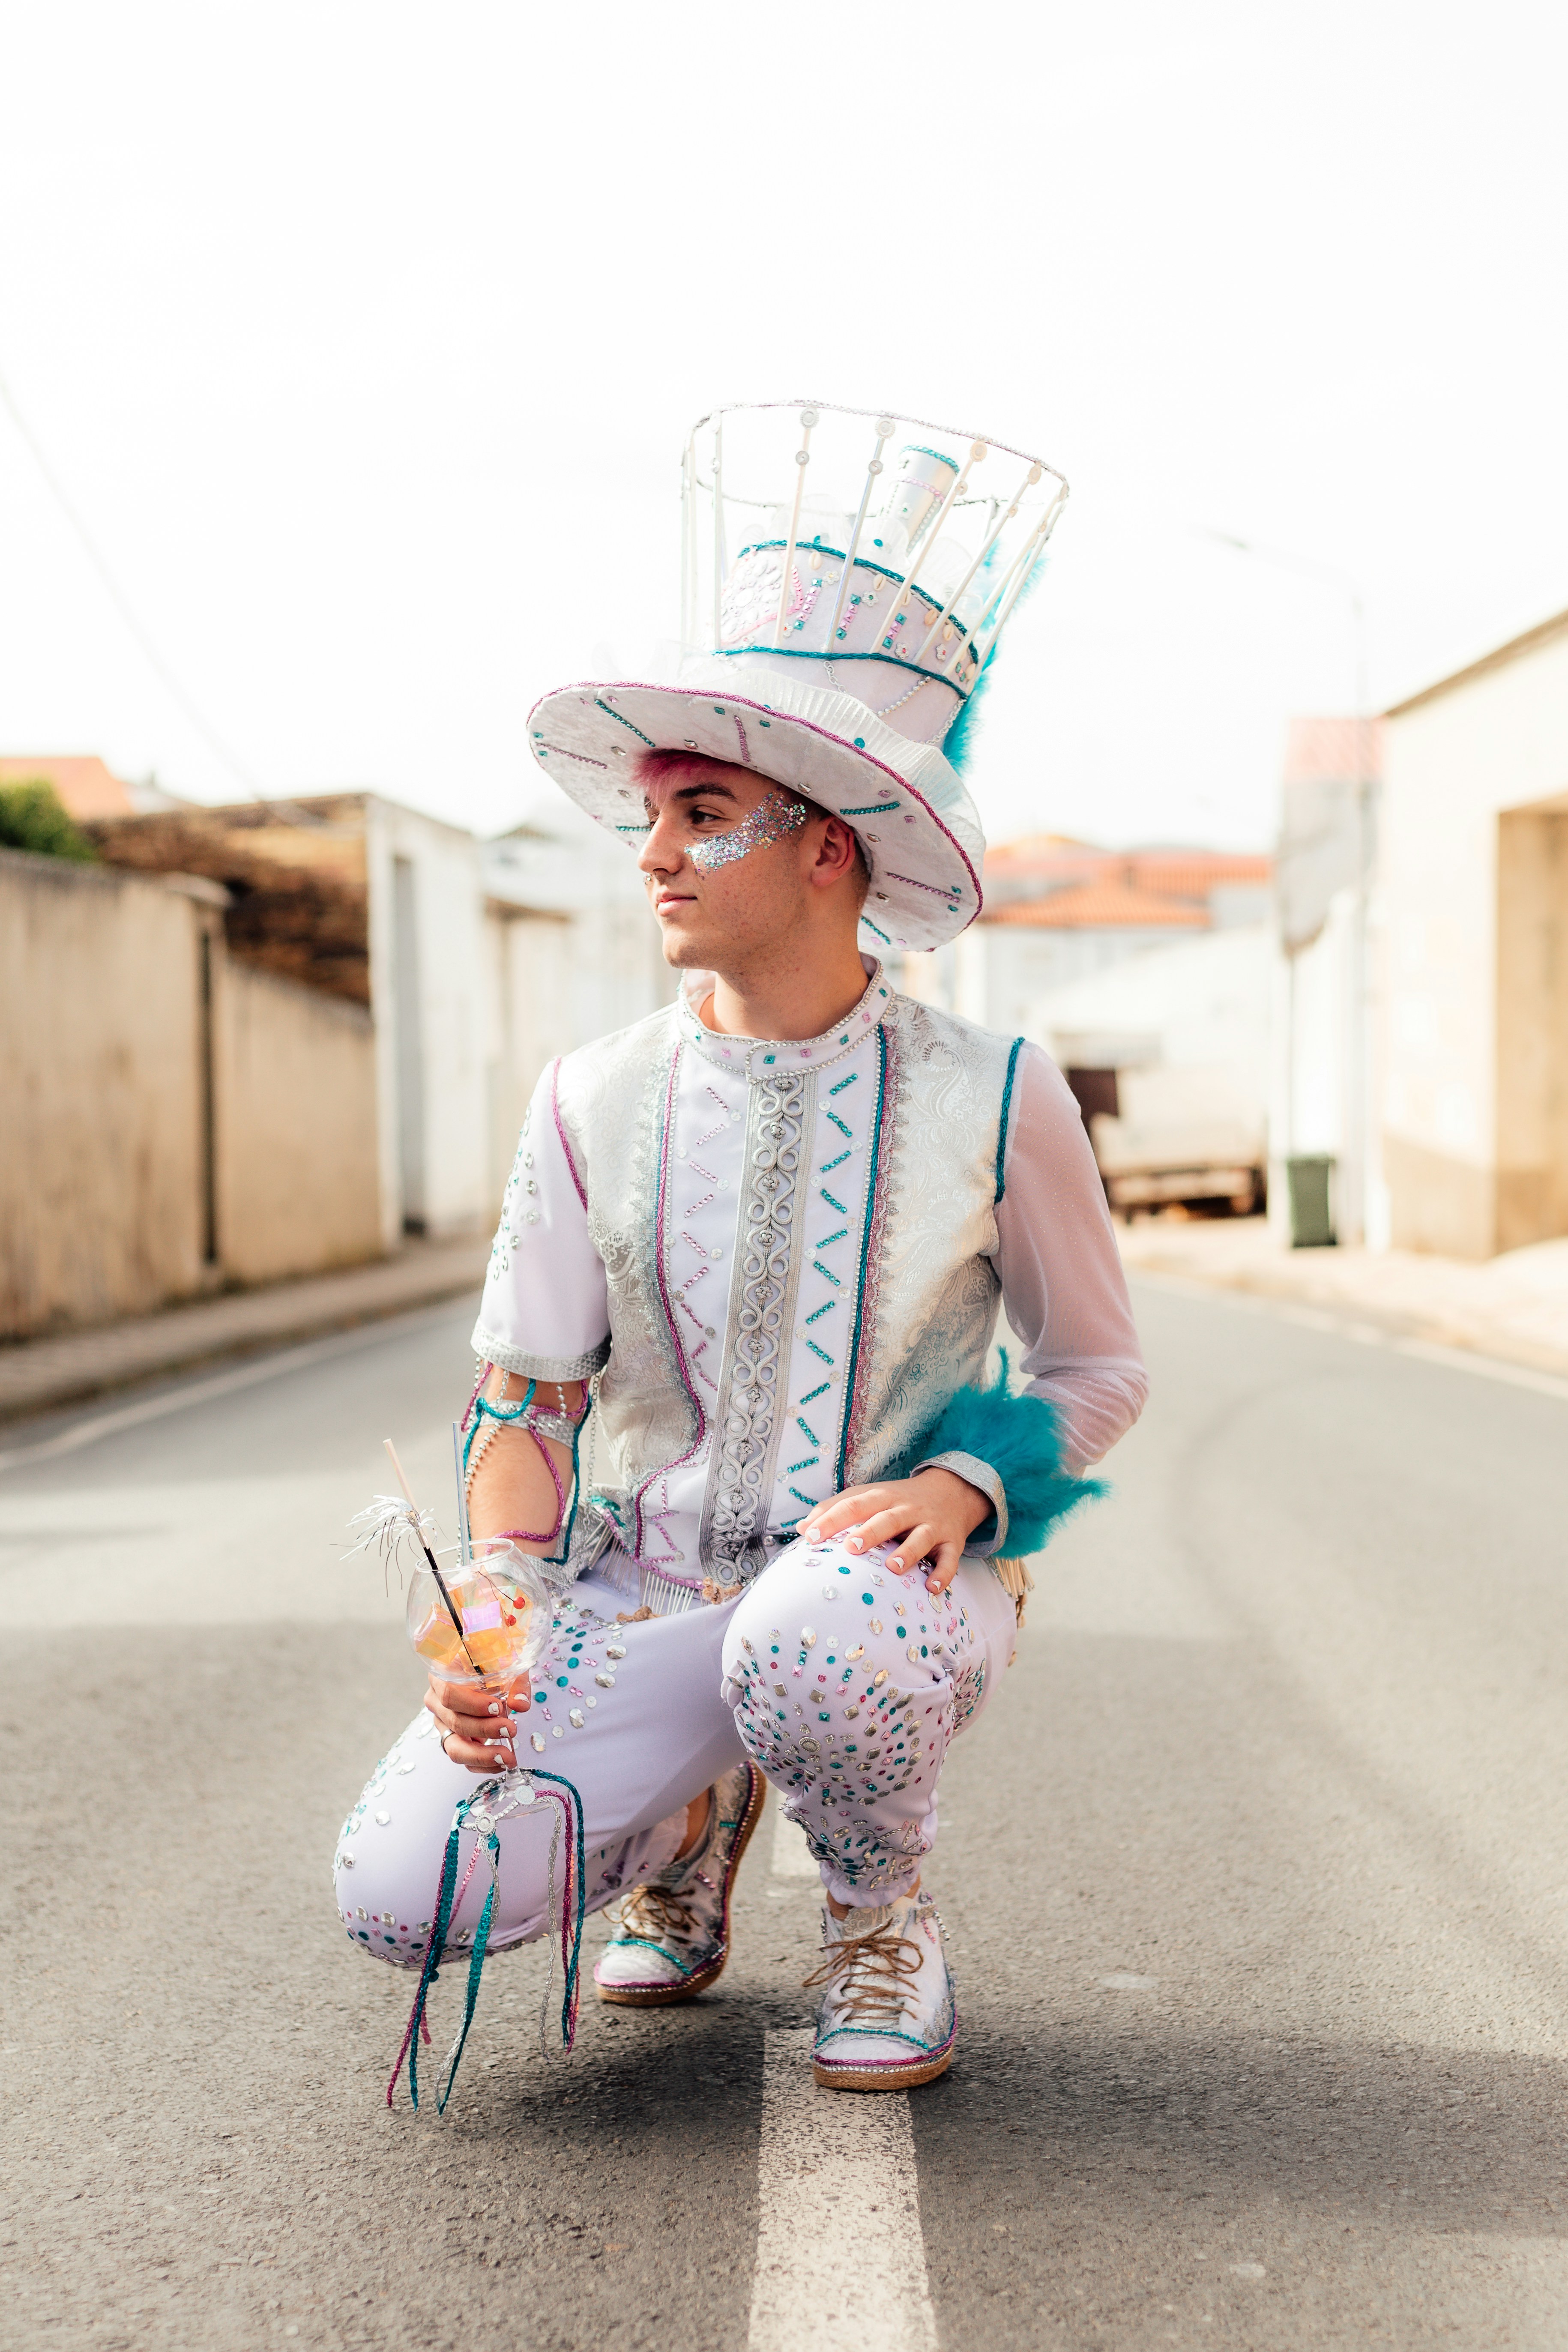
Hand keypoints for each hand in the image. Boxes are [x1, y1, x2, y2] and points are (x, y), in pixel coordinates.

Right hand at [424, 1671, 529, 1772]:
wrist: (486, 1670)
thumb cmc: (493, 1663)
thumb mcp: (507, 1665)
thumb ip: (515, 1683)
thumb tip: (520, 1704)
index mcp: (442, 1674)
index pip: (449, 1693)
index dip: (472, 1704)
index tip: (497, 1708)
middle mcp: (436, 1699)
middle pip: (453, 1720)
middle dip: (484, 1729)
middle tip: (510, 1729)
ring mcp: (442, 1721)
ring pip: (454, 1746)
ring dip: (482, 1754)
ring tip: (507, 1757)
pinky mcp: (451, 1737)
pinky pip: (462, 1757)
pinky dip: (482, 1764)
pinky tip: (501, 1763)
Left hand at [801, 1468, 990, 1596]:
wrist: (953, 1491)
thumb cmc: (899, 1500)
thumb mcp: (870, 1495)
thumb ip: (837, 1508)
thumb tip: (801, 1528)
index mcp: (883, 1496)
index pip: (854, 1504)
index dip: (832, 1519)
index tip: (810, 1536)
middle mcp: (907, 1509)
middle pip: (888, 1519)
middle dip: (870, 1532)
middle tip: (851, 1548)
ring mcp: (932, 1525)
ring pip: (920, 1537)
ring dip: (907, 1552)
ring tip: (893, 1568)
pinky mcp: (952, 1542)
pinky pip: (949, 1559)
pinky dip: (942, 1573)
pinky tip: (931, 1588)